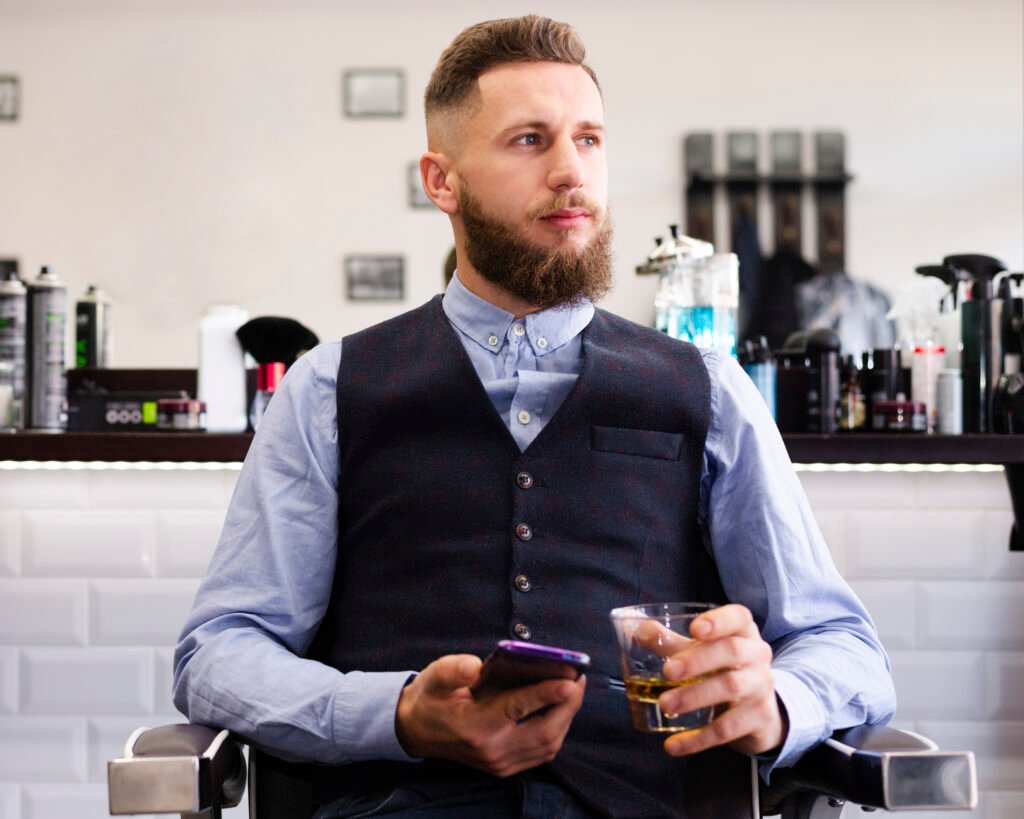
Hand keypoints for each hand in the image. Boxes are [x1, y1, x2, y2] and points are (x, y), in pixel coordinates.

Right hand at [395, 653, 585, 777]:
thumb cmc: (430, 699)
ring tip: (574, 688)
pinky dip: (558, 729)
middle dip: (568, 705)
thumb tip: (474, 665)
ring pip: (549, 744)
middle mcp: (491, 750)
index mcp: (474, 727)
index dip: (546, 693)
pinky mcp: (507, 767)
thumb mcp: (434, 677)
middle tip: (578, 677)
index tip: (570, 679)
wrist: (416, 731)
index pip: (517, 709)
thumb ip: (453, 670)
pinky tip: (561, 707)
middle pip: (544, 732)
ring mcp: (501, 763)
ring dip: (566, 717)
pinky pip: (543, 751)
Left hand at [657, 604, 785, 756]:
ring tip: (665, 705)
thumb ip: (670, 641)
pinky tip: (674, 745)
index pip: (738, 617)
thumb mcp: (701, 651)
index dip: (719, 621)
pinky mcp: (759, 718)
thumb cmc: (723, 668)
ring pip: (731, 688)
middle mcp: (757, 655)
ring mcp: (761, 686)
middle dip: (697, 660)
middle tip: (667, 672)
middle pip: (731, 651)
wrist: (759, 711)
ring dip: (694, 696)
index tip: (694, 629)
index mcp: (743, 631)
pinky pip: (728, 729)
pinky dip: (699, 739)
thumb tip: (638, 631)